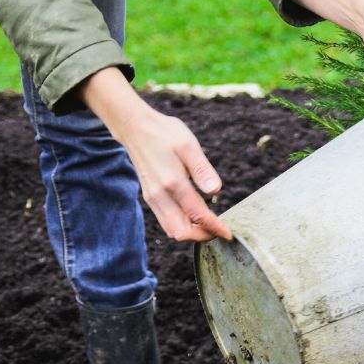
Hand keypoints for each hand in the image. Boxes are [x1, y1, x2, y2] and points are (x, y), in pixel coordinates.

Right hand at [80, 68, 231, 242]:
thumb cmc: (165, 134)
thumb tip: (216, 190)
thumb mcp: (189, 145)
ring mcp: (152, 198)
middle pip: (180, 232)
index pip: (197, 215)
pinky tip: (195, 217)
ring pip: (171, 230)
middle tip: (219, 230)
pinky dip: (182, 226)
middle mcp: (159, 195)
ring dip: (192, 233)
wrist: (135, 128)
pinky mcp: (150, 197)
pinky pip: (166, 221)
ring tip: (210, 226)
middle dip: (202, 236)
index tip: (228, 233)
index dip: (214, 228)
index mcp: (172, 183)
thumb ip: (202, 170)